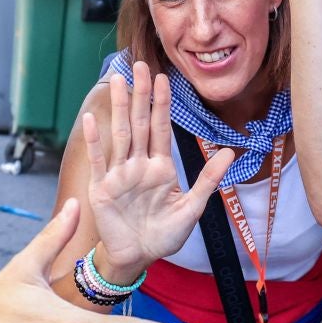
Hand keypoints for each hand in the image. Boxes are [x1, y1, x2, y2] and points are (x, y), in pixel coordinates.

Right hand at [82, 63, 234, 280]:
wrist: (138, 258)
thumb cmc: (164, 235)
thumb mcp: (192, 207)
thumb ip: (208, 179)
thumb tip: (230, 152)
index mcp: (160, 167)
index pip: (161, 129)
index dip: (161, 103)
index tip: (163, 77)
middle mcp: (138, 165)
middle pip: (139, 123)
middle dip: (139, 94)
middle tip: (139, 64)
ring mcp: (119, 174)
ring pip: (120, 134)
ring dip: (118, 107)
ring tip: (117, 80)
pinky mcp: (102, 188)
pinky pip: (100, 161)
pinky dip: (96, 140)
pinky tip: (91, 119)